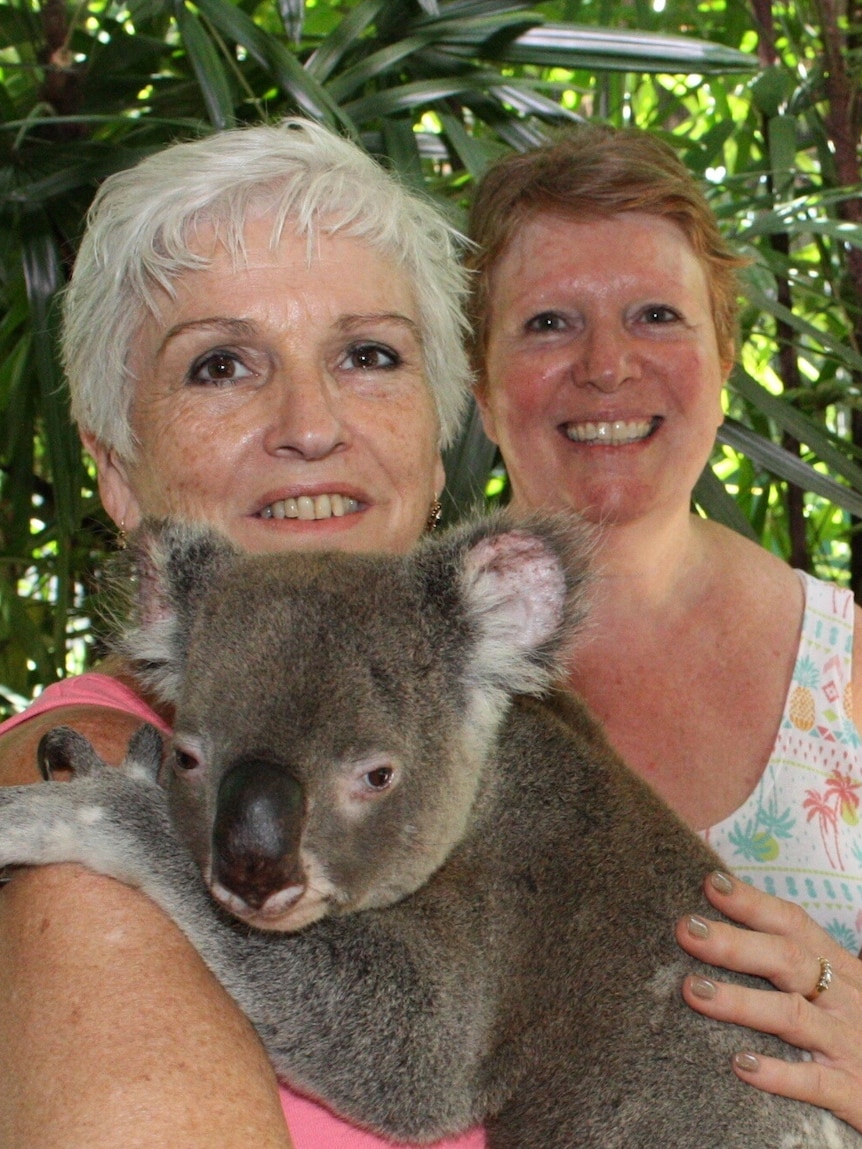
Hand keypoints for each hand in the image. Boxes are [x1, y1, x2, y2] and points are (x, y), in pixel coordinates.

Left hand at [675, 870, 861, 1132]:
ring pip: (792, 1016)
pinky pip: (814, 1082)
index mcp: (841, 969)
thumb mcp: (853, 987)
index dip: (753, 902)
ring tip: (693, 989)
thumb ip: (816, 961)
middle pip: (787, 960)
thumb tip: (796, 923)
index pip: (793, 924)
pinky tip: (740, 1065)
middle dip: (735, 943)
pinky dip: (779, 1074)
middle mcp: (844, 999)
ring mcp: (849, 1044)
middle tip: (686, 929)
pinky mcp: (853, 1090)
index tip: (711, 883)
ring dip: (740, 1001)